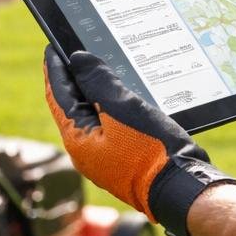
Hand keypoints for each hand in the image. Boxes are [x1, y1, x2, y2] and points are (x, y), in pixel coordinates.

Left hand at [43, 46, 235, 235]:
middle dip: (74, 78)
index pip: (58, 96)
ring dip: (95, 90)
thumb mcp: (122, 108)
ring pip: (94, 115)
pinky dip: (112, 105)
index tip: (53, 46)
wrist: (182, 189)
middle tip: (76, 50)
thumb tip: (77, 59)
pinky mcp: (125, 158)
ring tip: (100, 65)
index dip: (55, 69)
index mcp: (78, 140)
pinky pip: (111, 125)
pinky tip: (124, 94)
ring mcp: (106, 157)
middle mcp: (87, 151)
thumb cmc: (151, 150)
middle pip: (74, 106)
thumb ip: (98, 81)